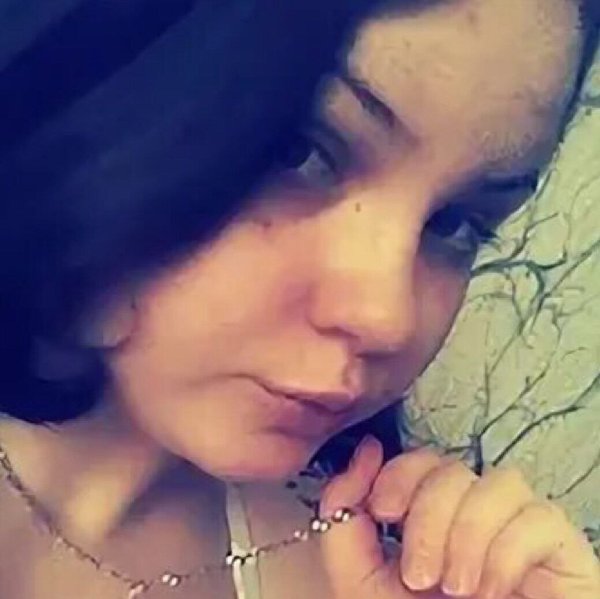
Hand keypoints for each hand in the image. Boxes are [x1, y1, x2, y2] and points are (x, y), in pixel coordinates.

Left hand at [319, 436, 599, 598]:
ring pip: (500, 482)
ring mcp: (520, 526)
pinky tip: (492, 591)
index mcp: (434, 518)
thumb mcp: (362, 580)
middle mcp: (478, 514)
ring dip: (467, 535)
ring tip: (457, 588)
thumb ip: (344, 516)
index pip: (424, 459)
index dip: (401, 472)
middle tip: (418, 576)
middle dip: (428, 518)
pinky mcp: (561, 547)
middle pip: (455, 468)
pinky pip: (540, 517)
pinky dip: (506, 553)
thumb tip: (366, 448)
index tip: (382, 511)